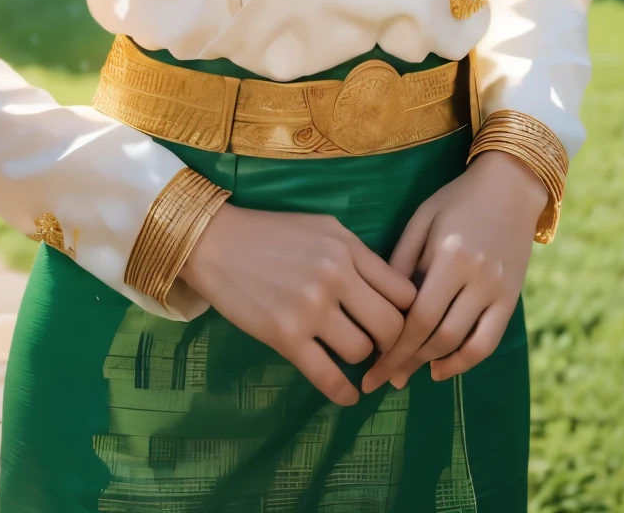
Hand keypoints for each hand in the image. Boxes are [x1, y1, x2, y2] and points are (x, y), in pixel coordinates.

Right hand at [179, 204, 416, 405]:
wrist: (216, 242)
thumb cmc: (272, 232)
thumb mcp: (324, 229)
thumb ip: (360, 257)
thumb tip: (394, 292)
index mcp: (347, 248)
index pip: (402, 292)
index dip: (408, 313)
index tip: (400, 322)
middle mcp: (335, 276)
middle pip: (390, 326)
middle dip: (391, 343)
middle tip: (381, 348)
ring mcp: (310, 308)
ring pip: (361, 352)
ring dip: (361, 360)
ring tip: (351, 356)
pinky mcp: (285, 336)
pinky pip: (328, 377)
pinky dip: (344, 392)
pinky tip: (348, 394)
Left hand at [362, 150, 546, 392]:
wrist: (510, 186)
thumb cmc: (457, 199)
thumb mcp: (421, 220)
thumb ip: (402, 261)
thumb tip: (379, 304)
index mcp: (451, 256)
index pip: (418, 315)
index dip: (393, 346)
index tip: (371, 365)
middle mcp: (478, 278)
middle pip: (439, 335)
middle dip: (407, 361)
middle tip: (381, 379)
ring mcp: (499, 291)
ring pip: (465, 344)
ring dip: (434, 364)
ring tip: (407, 375)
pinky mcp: (512, 299)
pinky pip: (490, 341)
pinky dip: (465, 360)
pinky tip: (441, 367)